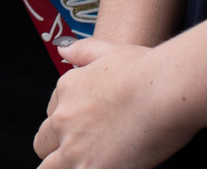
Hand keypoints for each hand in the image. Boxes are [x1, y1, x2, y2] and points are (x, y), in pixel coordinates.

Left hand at [35, 40, 200, 168]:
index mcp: (65, 90)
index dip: (67, 125)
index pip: (52, 116)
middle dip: (58, 151)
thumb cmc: (145, 70)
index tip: (87, 130)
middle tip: (85, 153)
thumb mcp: (109, 50)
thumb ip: (84, 52)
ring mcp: (74, 148)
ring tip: (89, 163)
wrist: (164, 92)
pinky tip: (107, 168)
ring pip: (50, 168)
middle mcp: (63, 119)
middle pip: (43, 145)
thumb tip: (64, 50)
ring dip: (65, 166)